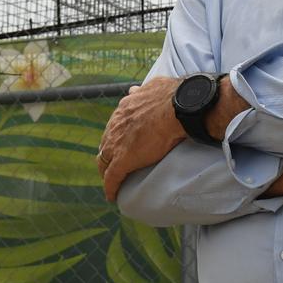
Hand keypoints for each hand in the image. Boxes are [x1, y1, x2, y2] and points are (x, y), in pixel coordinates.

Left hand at [98, 77, 183, 201]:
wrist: (178, 107)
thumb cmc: (172, 96)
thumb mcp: (153, 86)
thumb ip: (142, 91)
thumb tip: (134, 90)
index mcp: (124, 108)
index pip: (114, 126)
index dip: (115, 137)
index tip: (119, 144)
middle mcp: (116, 124)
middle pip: (105, 143)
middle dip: (108, 154)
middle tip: (113, 163)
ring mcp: (117, 143)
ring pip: (104, 162)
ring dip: (107, 171)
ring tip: (111, 181)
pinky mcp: (123, 160)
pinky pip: (111, 178)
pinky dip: (110, 188)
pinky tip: (112, 195)